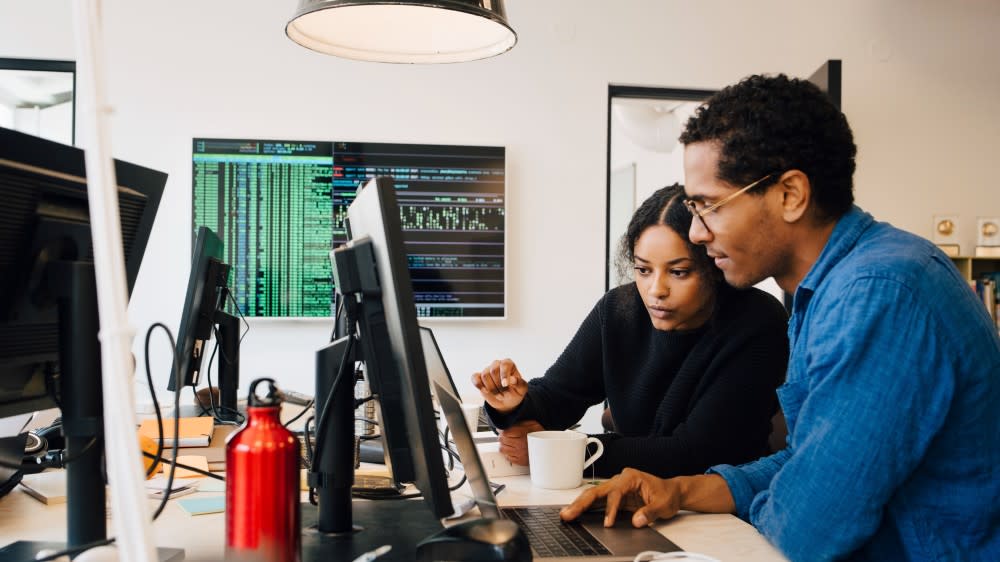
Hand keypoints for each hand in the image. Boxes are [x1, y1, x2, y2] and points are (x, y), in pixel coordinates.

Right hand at [471, 358, 528, 412]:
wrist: (507, 400)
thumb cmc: (516, 391)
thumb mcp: (522, 389)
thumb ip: (519, 383)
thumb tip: (512, 379)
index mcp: (508, 364)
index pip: (505, 364)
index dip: (504, 374)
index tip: (505, 385)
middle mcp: (497, 364)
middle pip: (493, 371)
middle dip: (499, 386)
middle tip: (505, 395)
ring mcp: (487, 370)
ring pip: (485, 376)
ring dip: (492, 389)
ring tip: (499, 396)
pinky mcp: (479, 377)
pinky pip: (475, 378)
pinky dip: (479, 385)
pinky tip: (486, 391)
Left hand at [498, 420, 543, 464]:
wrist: (548, 447)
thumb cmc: (540, 435)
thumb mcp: (532, 424)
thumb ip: (520, 423)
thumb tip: (508, 424)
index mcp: (523, 434)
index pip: (505, 433)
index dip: (502, 431)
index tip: (503, 431)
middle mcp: (520, 445)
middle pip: (503, 441)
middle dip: (502, 438)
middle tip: (505, 436)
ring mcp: (520, 454)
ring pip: (503, 450)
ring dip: (504, 445)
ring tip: (508, 443)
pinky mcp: (520, 461)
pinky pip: (508, 457)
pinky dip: (508, 453)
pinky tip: (512, 450)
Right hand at [559, 468, 682, 527]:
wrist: (672, 492)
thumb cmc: (667, 494)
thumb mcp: (663, 505)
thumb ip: (650, 512)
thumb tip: (637, 520)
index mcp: (631, 477)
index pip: (615, 492)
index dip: (610, 508)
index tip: (608, 523)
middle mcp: (620, 480)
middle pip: (597, 491)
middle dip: (582, 503)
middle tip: (568, 513)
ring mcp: (615, 488)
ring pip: (593, 495)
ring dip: (579, 505)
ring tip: (566, 514)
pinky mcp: (614, 497)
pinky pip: (597, 502)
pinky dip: (586, 508)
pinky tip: (575, 513)